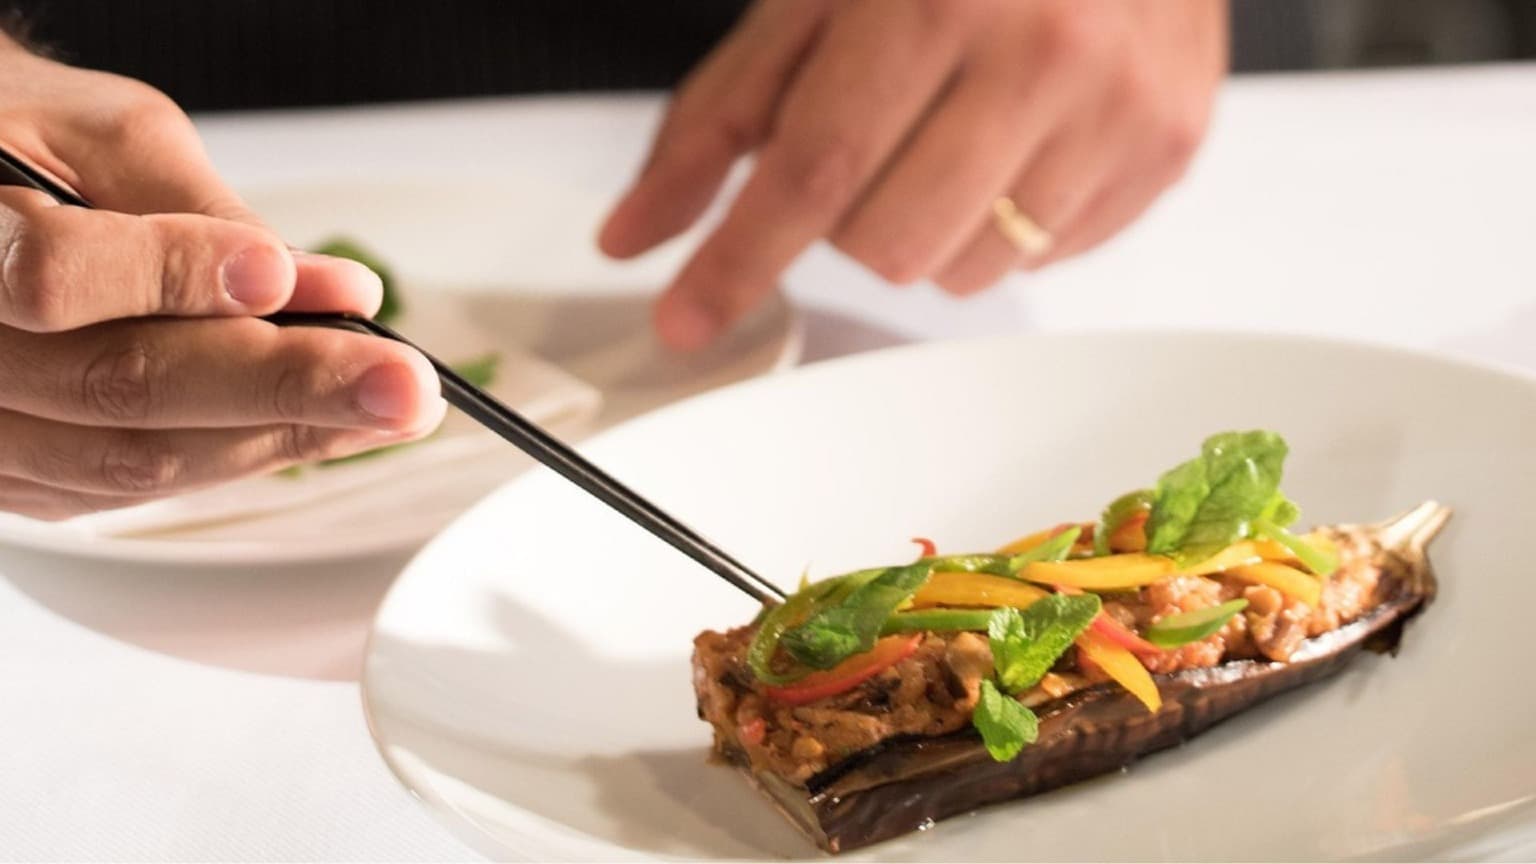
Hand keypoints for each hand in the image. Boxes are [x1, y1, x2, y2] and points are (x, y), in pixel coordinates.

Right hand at [0, 40, 444, 519]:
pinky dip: (243, 455)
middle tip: (403, 385)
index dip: (176, 276)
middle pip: (121, 389)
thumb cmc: (30, 146)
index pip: (54, 276)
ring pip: (138, 458)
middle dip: (285, 387)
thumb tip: (307, 287)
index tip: (287, 276)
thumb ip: (196, 208)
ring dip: (285, 436)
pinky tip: (326, 429)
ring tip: (392, 408)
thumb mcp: (107, 137)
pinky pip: (138, 487)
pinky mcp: (24, 478)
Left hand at [599, 0, 1226, 349]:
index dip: (740, 259)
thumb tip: (636, 233)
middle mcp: (1044, 51)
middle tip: (869, 139)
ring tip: (947, 130)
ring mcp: (1120, 106)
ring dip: (923, 226)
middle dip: (845, 221)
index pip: (815, 171)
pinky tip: (1015, 138)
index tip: (686, 318)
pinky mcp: (1167, 147)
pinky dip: (1000, 222)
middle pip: (889, 244)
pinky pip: (1041, 261)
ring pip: (962, 272)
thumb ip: (720, 115)